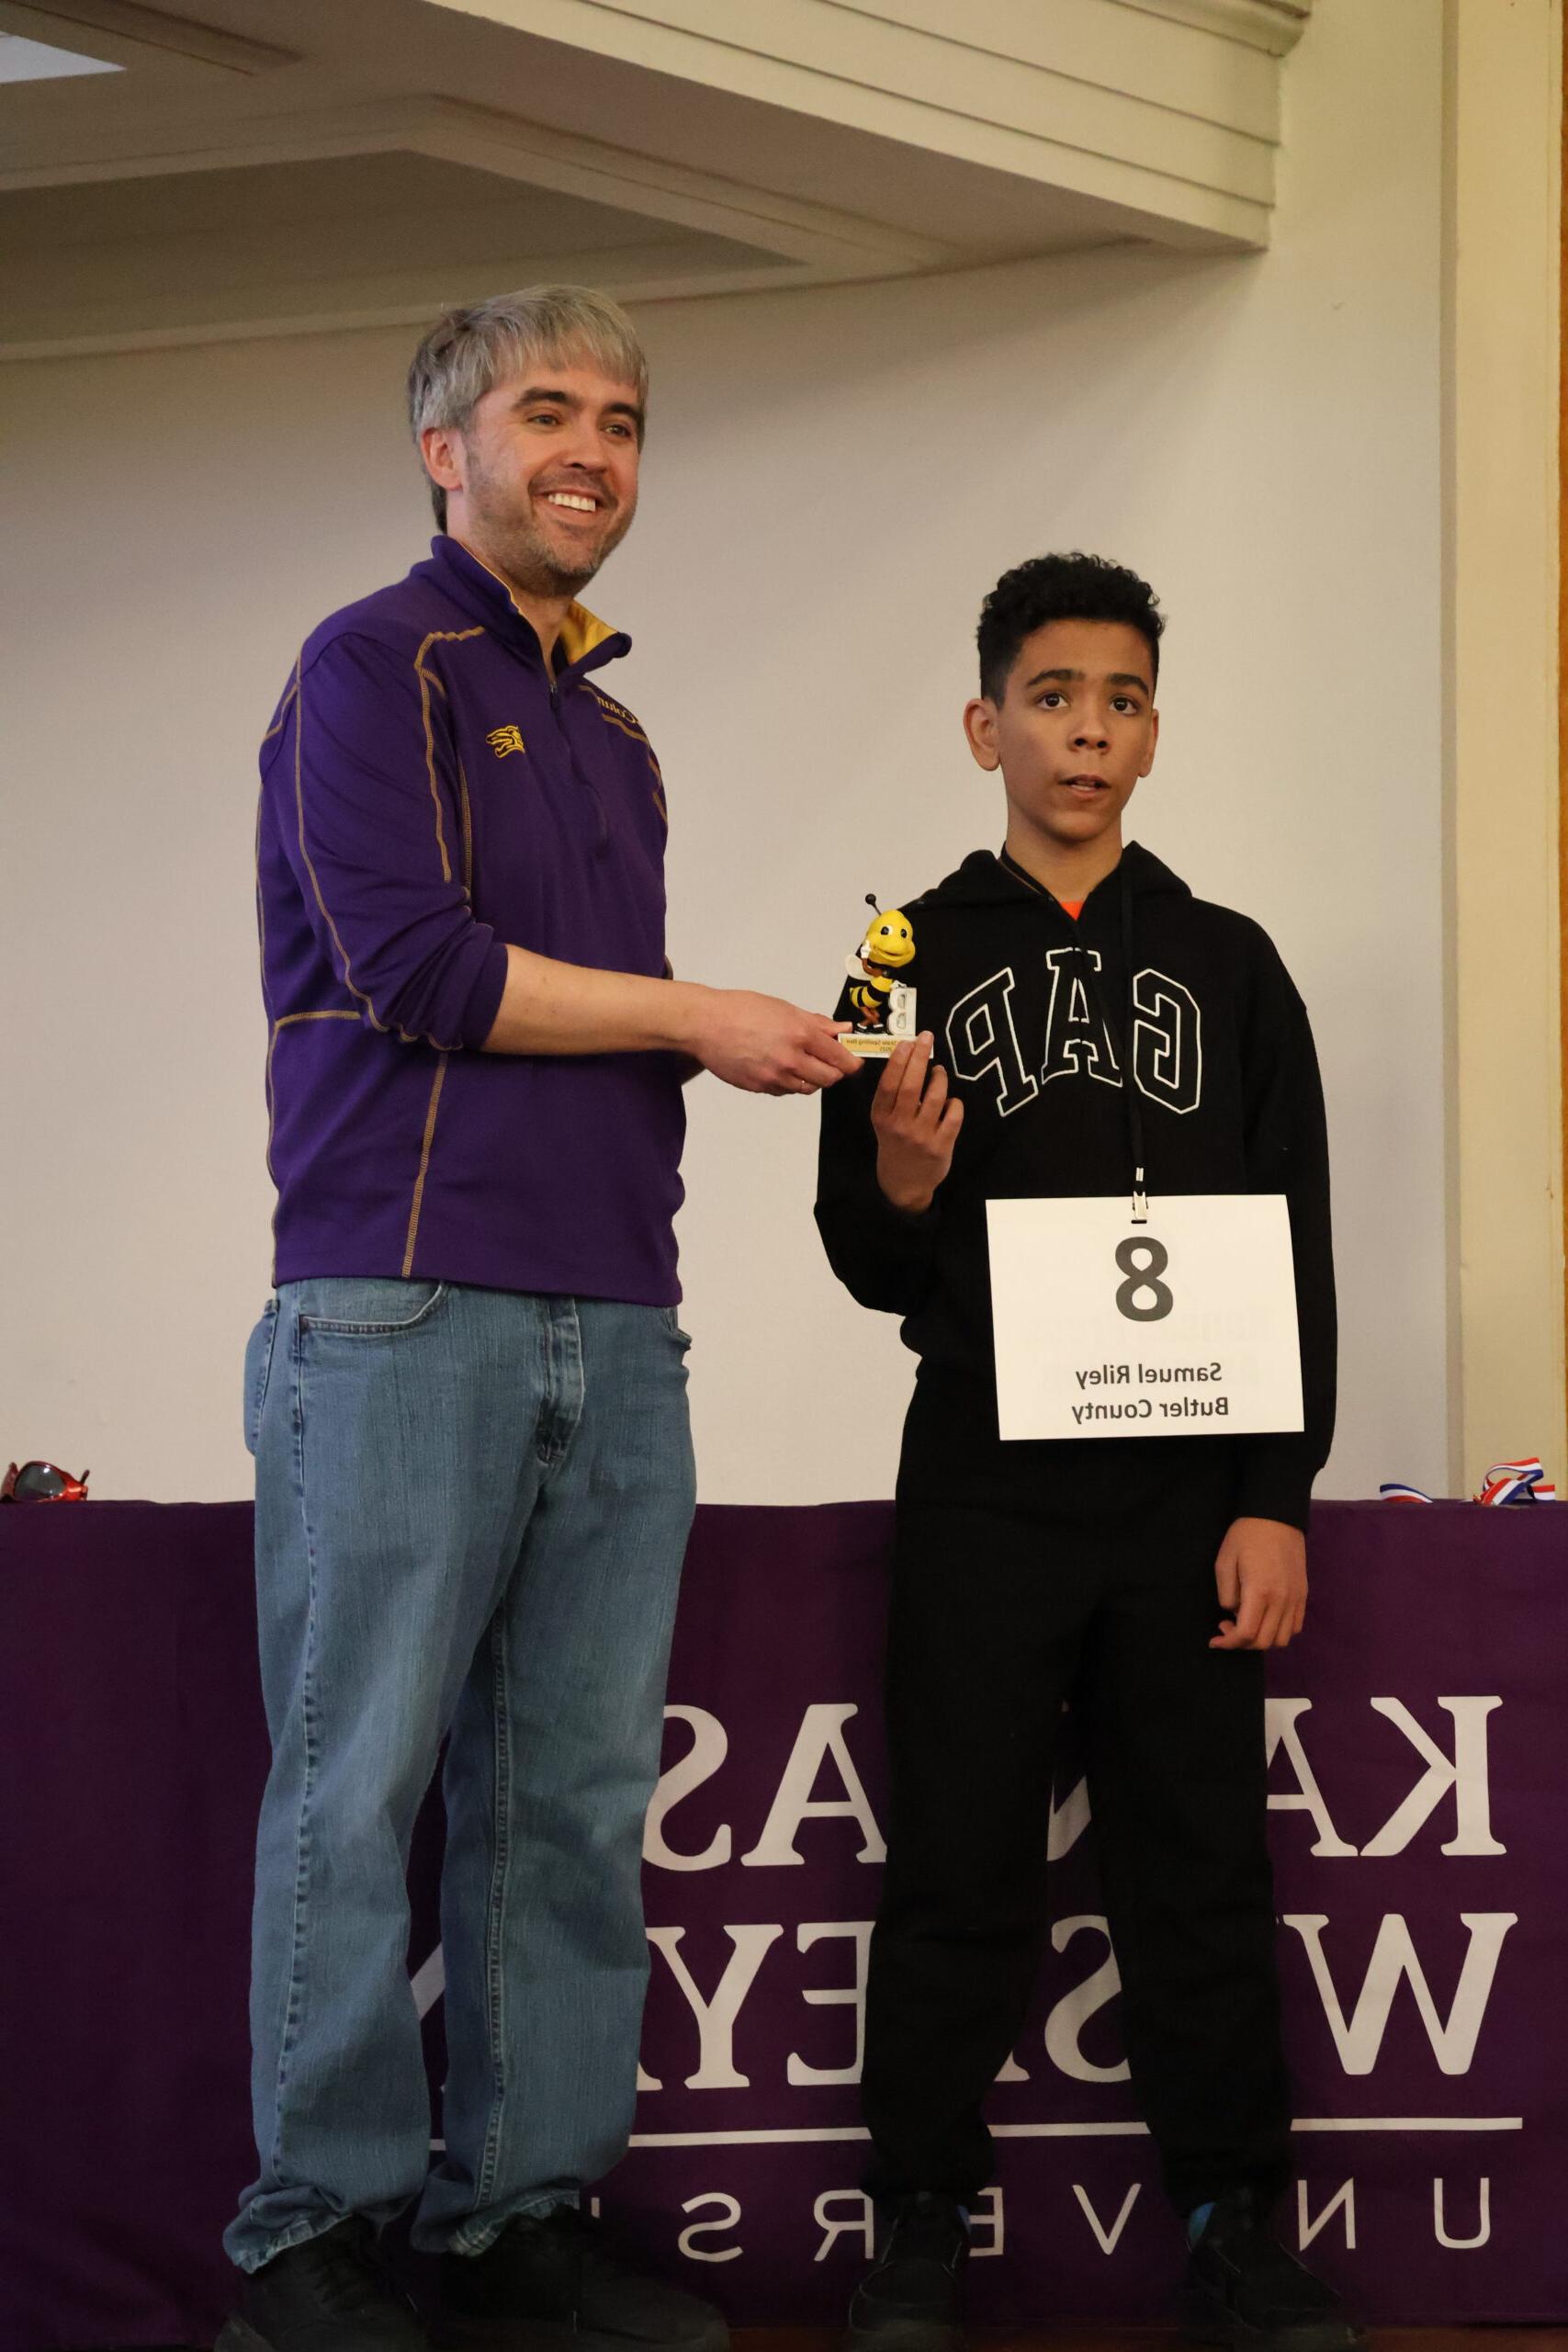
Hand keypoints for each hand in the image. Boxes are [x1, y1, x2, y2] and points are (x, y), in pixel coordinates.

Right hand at [688, 989, 864, 1095]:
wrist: (706, 1024)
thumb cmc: (741, 1010)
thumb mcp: (784, 1009)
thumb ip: (817, 1023)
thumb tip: (842, 1029)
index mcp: (800, 1034)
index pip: (840, 1058)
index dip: (852, 1062)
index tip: (853, 1061)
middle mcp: (790, 1059)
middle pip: (829, 1079)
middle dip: (833, 1072)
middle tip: (828, 1062)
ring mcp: (774, 1076)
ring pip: (807, 1088)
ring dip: (810, 1079)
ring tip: (799, 1062)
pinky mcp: (760, 1087)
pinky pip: (784, 1091)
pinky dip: (788, 1082)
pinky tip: (778, 1066)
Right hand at [871, 1033, 963, 1212]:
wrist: (904, 1184)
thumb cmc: (894, 1144)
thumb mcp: (883, 1122)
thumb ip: (892, 1096)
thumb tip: (907, 1057)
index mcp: (882, 1118)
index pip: (888, 1084)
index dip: (898, 1061)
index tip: (907, 1042)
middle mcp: (899, 1126)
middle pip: (911, 1086)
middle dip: (919, 1058)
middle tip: (926, 1038)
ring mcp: (921, 1137)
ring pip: (936, 1097)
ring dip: (940, 1078)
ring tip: (939, 1071)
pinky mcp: (941, 1146)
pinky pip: (953, 1115)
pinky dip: (955, 1103)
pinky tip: (950, 1102)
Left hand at [1210, 1516, 1306, 1650]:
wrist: (1277, 1517)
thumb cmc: (1246, 1536)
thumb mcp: (1224, 1561)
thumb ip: (1226, 1593)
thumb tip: (1233, 1612)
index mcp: (1260, 1591)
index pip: (1246, 1634)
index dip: (1228, 1643)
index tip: (1215, 1639)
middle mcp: (1282, 1600)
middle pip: (1264, 1642)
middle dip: (1241, 1643)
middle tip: (1227, 1626)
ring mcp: (1296, 1599)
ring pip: (1282, 1639)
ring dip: (1261, 1640)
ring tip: (1247, 1623)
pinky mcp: (1303, 1595)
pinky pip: (1295, 1627)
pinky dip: (1279, 1631)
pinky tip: (1265, 1618)